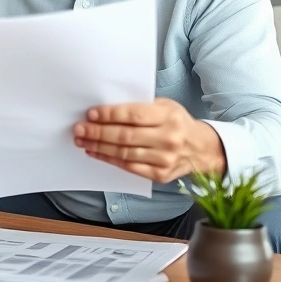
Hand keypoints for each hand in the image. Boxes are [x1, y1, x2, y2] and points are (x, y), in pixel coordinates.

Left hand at [73, 97, 225, 182]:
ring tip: (82, 140)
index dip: (110, 115)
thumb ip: (141, 107)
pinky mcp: (160, 175)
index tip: (91, 114)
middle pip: (126, 136)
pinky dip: (109, 159)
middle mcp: (169, 138)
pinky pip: (129, 167)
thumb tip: (105, 109)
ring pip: (124, 153)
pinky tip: (95, 152)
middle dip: (98, 132)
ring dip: (99, 146)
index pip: (134, 115)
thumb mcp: (165, 106)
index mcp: (169, 116)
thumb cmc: (176, 122)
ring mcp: (165, 159)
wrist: (202, 149)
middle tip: (79, 129)